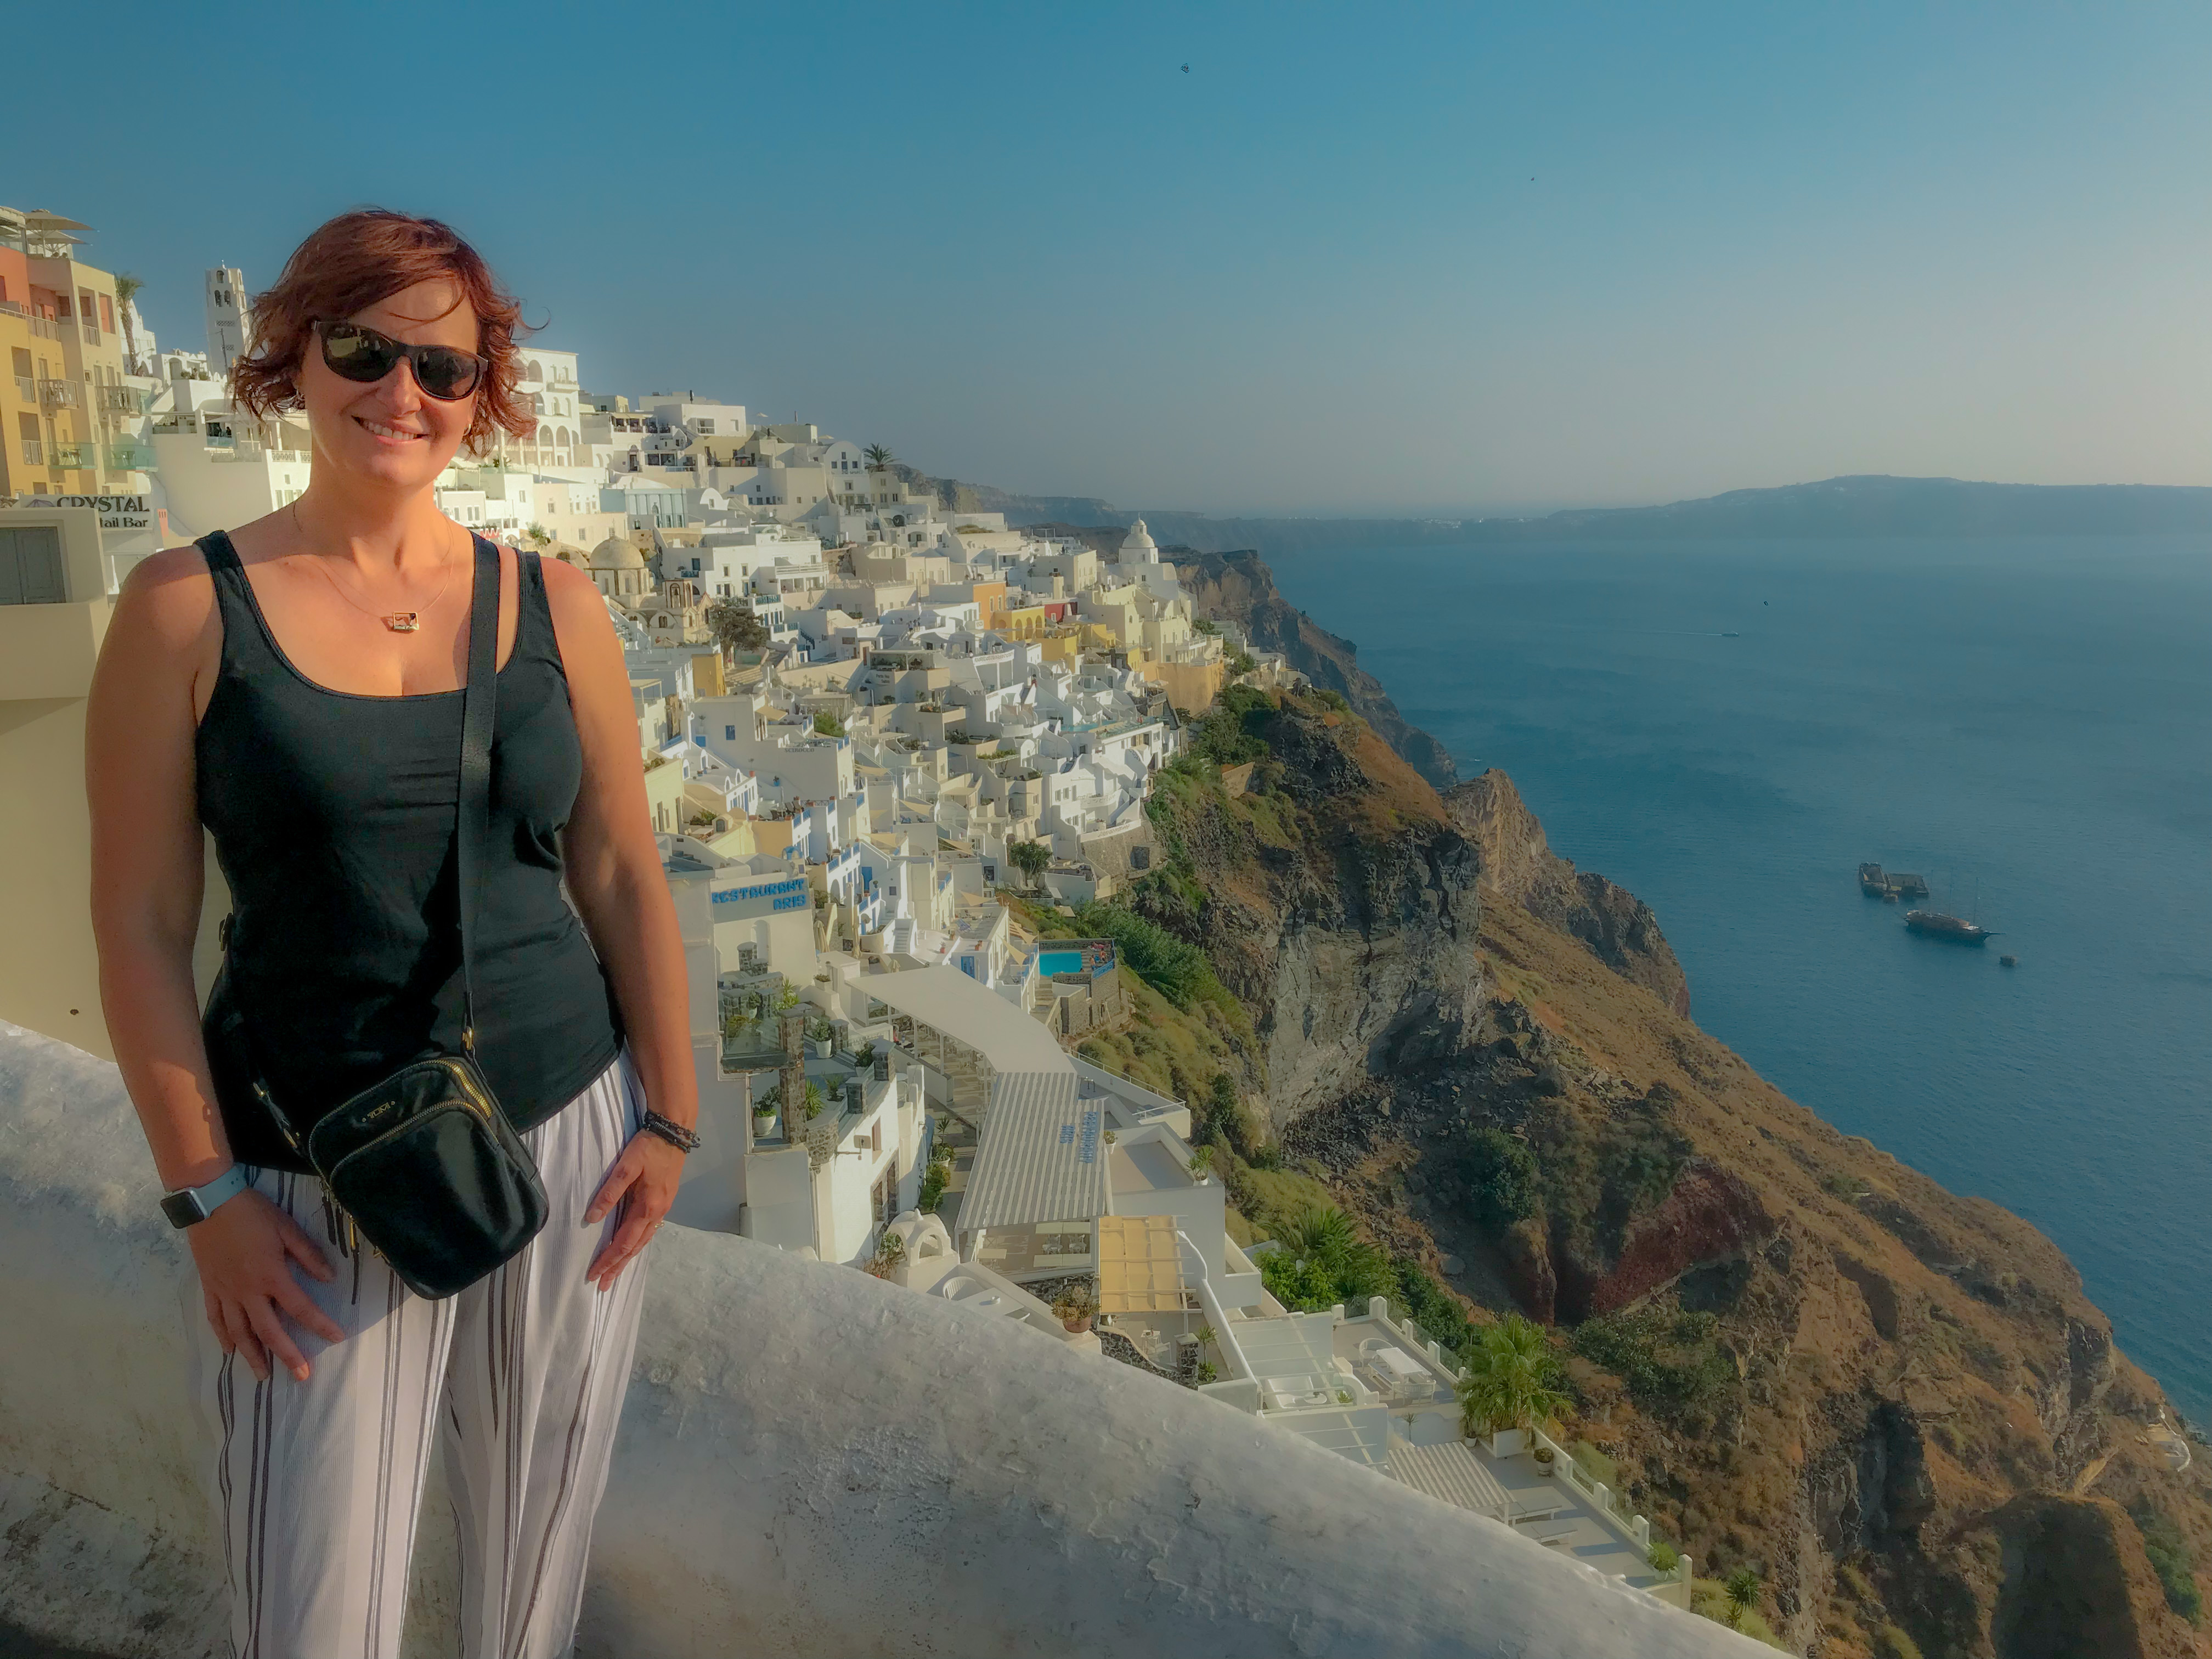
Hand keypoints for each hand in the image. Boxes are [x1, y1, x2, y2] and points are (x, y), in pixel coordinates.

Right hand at [188, 1186, 343, 1382]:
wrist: (210, 1202)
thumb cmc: (252, 1213)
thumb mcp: (287, 1228)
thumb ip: (308, 1254)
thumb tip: (329, 1278)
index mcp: (271, 1276)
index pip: (300, 1307)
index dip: (320, 1324)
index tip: (337, 1338)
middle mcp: (247, 1291)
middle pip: (269, 1330)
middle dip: (286, 1355)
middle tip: (301, 1377)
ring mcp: (225, 1292)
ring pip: (239, 1332)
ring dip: (252, 1356)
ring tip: (263, 1376)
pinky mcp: (209, 1287)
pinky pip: (216, 1318)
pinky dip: (223, 1336)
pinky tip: (230, 1350)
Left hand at [584, 1131, 683, 1289]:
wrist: (675, 1133)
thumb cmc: (649, 1148)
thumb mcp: (626, 1166)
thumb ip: (610, 1192)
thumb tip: (593, 1218)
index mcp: (647, 1207)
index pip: (624, 1242)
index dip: (608, 1259)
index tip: (594, 1274)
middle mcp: (657, 1213)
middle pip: (635, 1248)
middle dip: (618, 1267)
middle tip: (603, 1285)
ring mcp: (663, 1208)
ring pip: (643, 1241)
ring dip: (628, 1258)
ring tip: (615, 1272)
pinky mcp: (664, 1202)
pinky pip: (648, 1231)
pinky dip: (637, 1244)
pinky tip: (632, 1246)